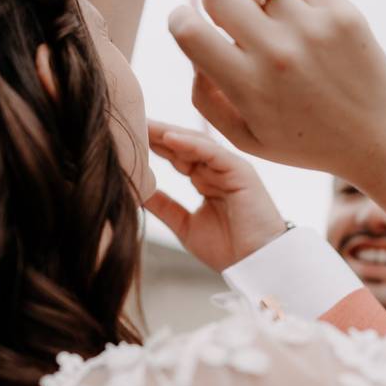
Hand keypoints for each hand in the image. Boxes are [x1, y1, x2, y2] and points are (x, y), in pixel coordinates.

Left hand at [144, 121, 285, 271]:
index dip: (153, 145)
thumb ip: (164, 206)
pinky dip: (191, 144)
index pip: (177, 155)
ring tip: (145, 125)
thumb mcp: (184, 225)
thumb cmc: (227, 250)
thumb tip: (136, 193)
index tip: (128, 136)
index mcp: (206, 180)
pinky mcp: (241, 171)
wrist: (256, 266)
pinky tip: (169, 138)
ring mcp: (230, 168)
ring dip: (170, 133)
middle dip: (157, 133)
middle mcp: (217, 170)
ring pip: (197, 144)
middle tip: (131, 120)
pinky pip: (213, 152)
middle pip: (184, 144)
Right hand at [167, 0, 385, 183]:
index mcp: (248, 86)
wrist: (379, 139)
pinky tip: (314, 33)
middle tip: (236, 26)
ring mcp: (312, 29)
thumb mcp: (246, 138)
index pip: (190, 31)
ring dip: (262, 1)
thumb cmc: (305, 141)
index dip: (180, 21)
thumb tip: (194, 53)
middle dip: (218, 5)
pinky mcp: (343, 14)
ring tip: (279, 29)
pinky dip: (302, 3)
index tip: (188, 24)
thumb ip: (207, 99)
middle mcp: (277, 53)